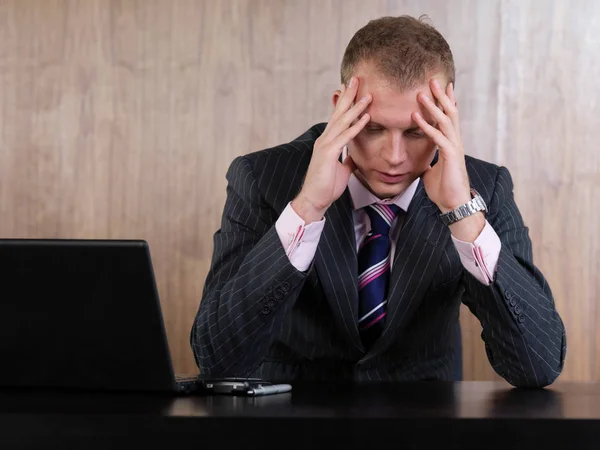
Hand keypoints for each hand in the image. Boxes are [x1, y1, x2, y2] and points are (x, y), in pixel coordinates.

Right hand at [292, 76, 371, 223]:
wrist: (314, 200)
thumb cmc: (326, 186)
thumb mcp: (341, 170)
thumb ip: (347, 160)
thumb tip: (355, 157)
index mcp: (328, 141)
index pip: (338, 118)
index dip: (346, 103)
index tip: (355, 89)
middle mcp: (325, 139)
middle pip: (339, 113)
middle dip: (348, 95)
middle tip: (357, 78)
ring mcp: (325, 145)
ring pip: (343, 122)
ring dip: (356, 107)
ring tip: (368, 95)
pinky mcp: (328, 154)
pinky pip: (345, 137)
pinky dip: (356, 127)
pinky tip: (366, 118)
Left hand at [413, 79, 484, 240]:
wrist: (454, 205)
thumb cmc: (444, 190)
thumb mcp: (432, 173)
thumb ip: (429, 163)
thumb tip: (423, 164)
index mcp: (451, 144)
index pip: (449, 118)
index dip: (445, 102)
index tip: (441, 87)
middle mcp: (455, 142)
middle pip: (450, 113)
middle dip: (441, 96)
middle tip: (432, 80)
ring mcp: (454, 148)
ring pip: (445, 121)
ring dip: (432, 106)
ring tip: (421, 94)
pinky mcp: (450, 156)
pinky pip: (437, 137)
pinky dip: (426, 126)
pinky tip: (415, 118)